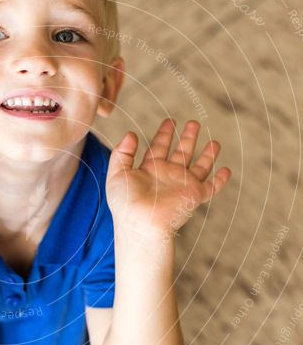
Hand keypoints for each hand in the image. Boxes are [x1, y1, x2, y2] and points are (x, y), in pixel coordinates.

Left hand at [106, 118, 231, 236]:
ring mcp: (182, 185)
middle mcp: (168, 176)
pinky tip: (226, 170)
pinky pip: (211, 187)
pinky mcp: (194, 196)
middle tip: (194, 123)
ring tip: (215, 143)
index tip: (170, 121)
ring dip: (207, 155)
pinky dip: (220, 180)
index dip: (164, 134)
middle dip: (188, 138)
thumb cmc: (126, 203)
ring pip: (199, 166)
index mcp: (150, 170)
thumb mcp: (117, 174)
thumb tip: (131, 134)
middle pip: (181, 152)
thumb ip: (122, 153)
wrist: (140, 223)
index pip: (159, 147)